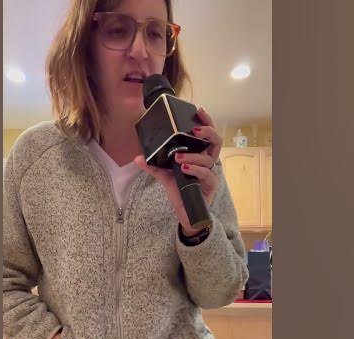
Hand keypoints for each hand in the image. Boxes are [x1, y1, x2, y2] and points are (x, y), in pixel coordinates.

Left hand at [134, 107, 222, 235]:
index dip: (205, 122)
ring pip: (208, 158)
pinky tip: (185, 167)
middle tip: (194, 129)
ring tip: (178, 157)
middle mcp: (208, 162)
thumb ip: (153, 165)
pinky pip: (206, 174)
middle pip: (216, 141)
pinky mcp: (211, 185)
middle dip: (207, 131)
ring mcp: (211, 173)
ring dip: (193, 155)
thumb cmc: (181, 191)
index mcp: (199, 155)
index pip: (206, 135)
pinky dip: (195, 169)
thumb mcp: (165, 176)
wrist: (186, 213)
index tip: (198, 110)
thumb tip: (137, 158)